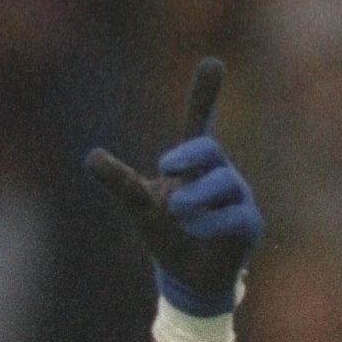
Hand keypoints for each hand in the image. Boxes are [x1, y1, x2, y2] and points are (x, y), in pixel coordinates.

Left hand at [86, 57, 263, 317]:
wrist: (189, 278)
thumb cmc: (169, 233)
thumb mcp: (140, 205)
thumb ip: (121, 181)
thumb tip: (92, 156)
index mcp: (195, 164)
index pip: (199, 122)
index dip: (205, 94)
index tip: (212, 63)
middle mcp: (221, 174)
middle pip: (211, 151)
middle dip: (190, 155)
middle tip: (165, 166)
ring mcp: (239, 198)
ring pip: (224, 184)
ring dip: (196, 197)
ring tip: (177, 211)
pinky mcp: (249, 226)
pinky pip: (237, 216)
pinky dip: (214, 223)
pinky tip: (196, 230)